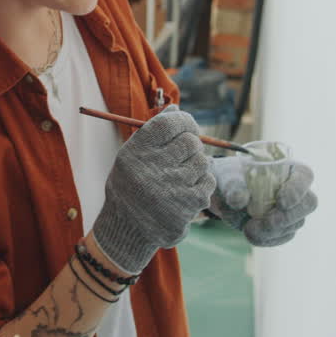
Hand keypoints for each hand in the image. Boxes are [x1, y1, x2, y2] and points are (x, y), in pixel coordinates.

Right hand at [92, 105, 215, 273]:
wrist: (127, 229)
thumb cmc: (131, 186)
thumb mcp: (132, 156)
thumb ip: (154, 131)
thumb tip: (177, 107)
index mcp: (137, 152)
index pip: (169, 123)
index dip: (184, 120)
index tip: (188, 126)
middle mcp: (153, 168)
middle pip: (190, 142)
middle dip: (191, 146)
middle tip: (182, 157)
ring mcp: (172, 187)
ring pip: (203, 162)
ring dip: (196, 167)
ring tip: (180, 177)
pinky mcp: (188, 205)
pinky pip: (208, 182)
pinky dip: (202, 184)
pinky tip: (185, 192)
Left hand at [208, 152, 318, 246]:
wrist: (224, 195)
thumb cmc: (231, 177)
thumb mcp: (228, 177)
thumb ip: (234, 186)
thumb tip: (239, 200)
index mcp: (289, 169)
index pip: (304, 176)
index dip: (296, 190)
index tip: (280, 202)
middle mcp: (297, 190)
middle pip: (308, 204)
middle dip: (289, 216)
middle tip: (268, 222)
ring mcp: (293, 211)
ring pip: (295, 224)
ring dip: (273, 230)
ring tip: (248, 228)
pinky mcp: (284, 228)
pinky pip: (283, 237)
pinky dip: (267, 239)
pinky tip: (252, 235)